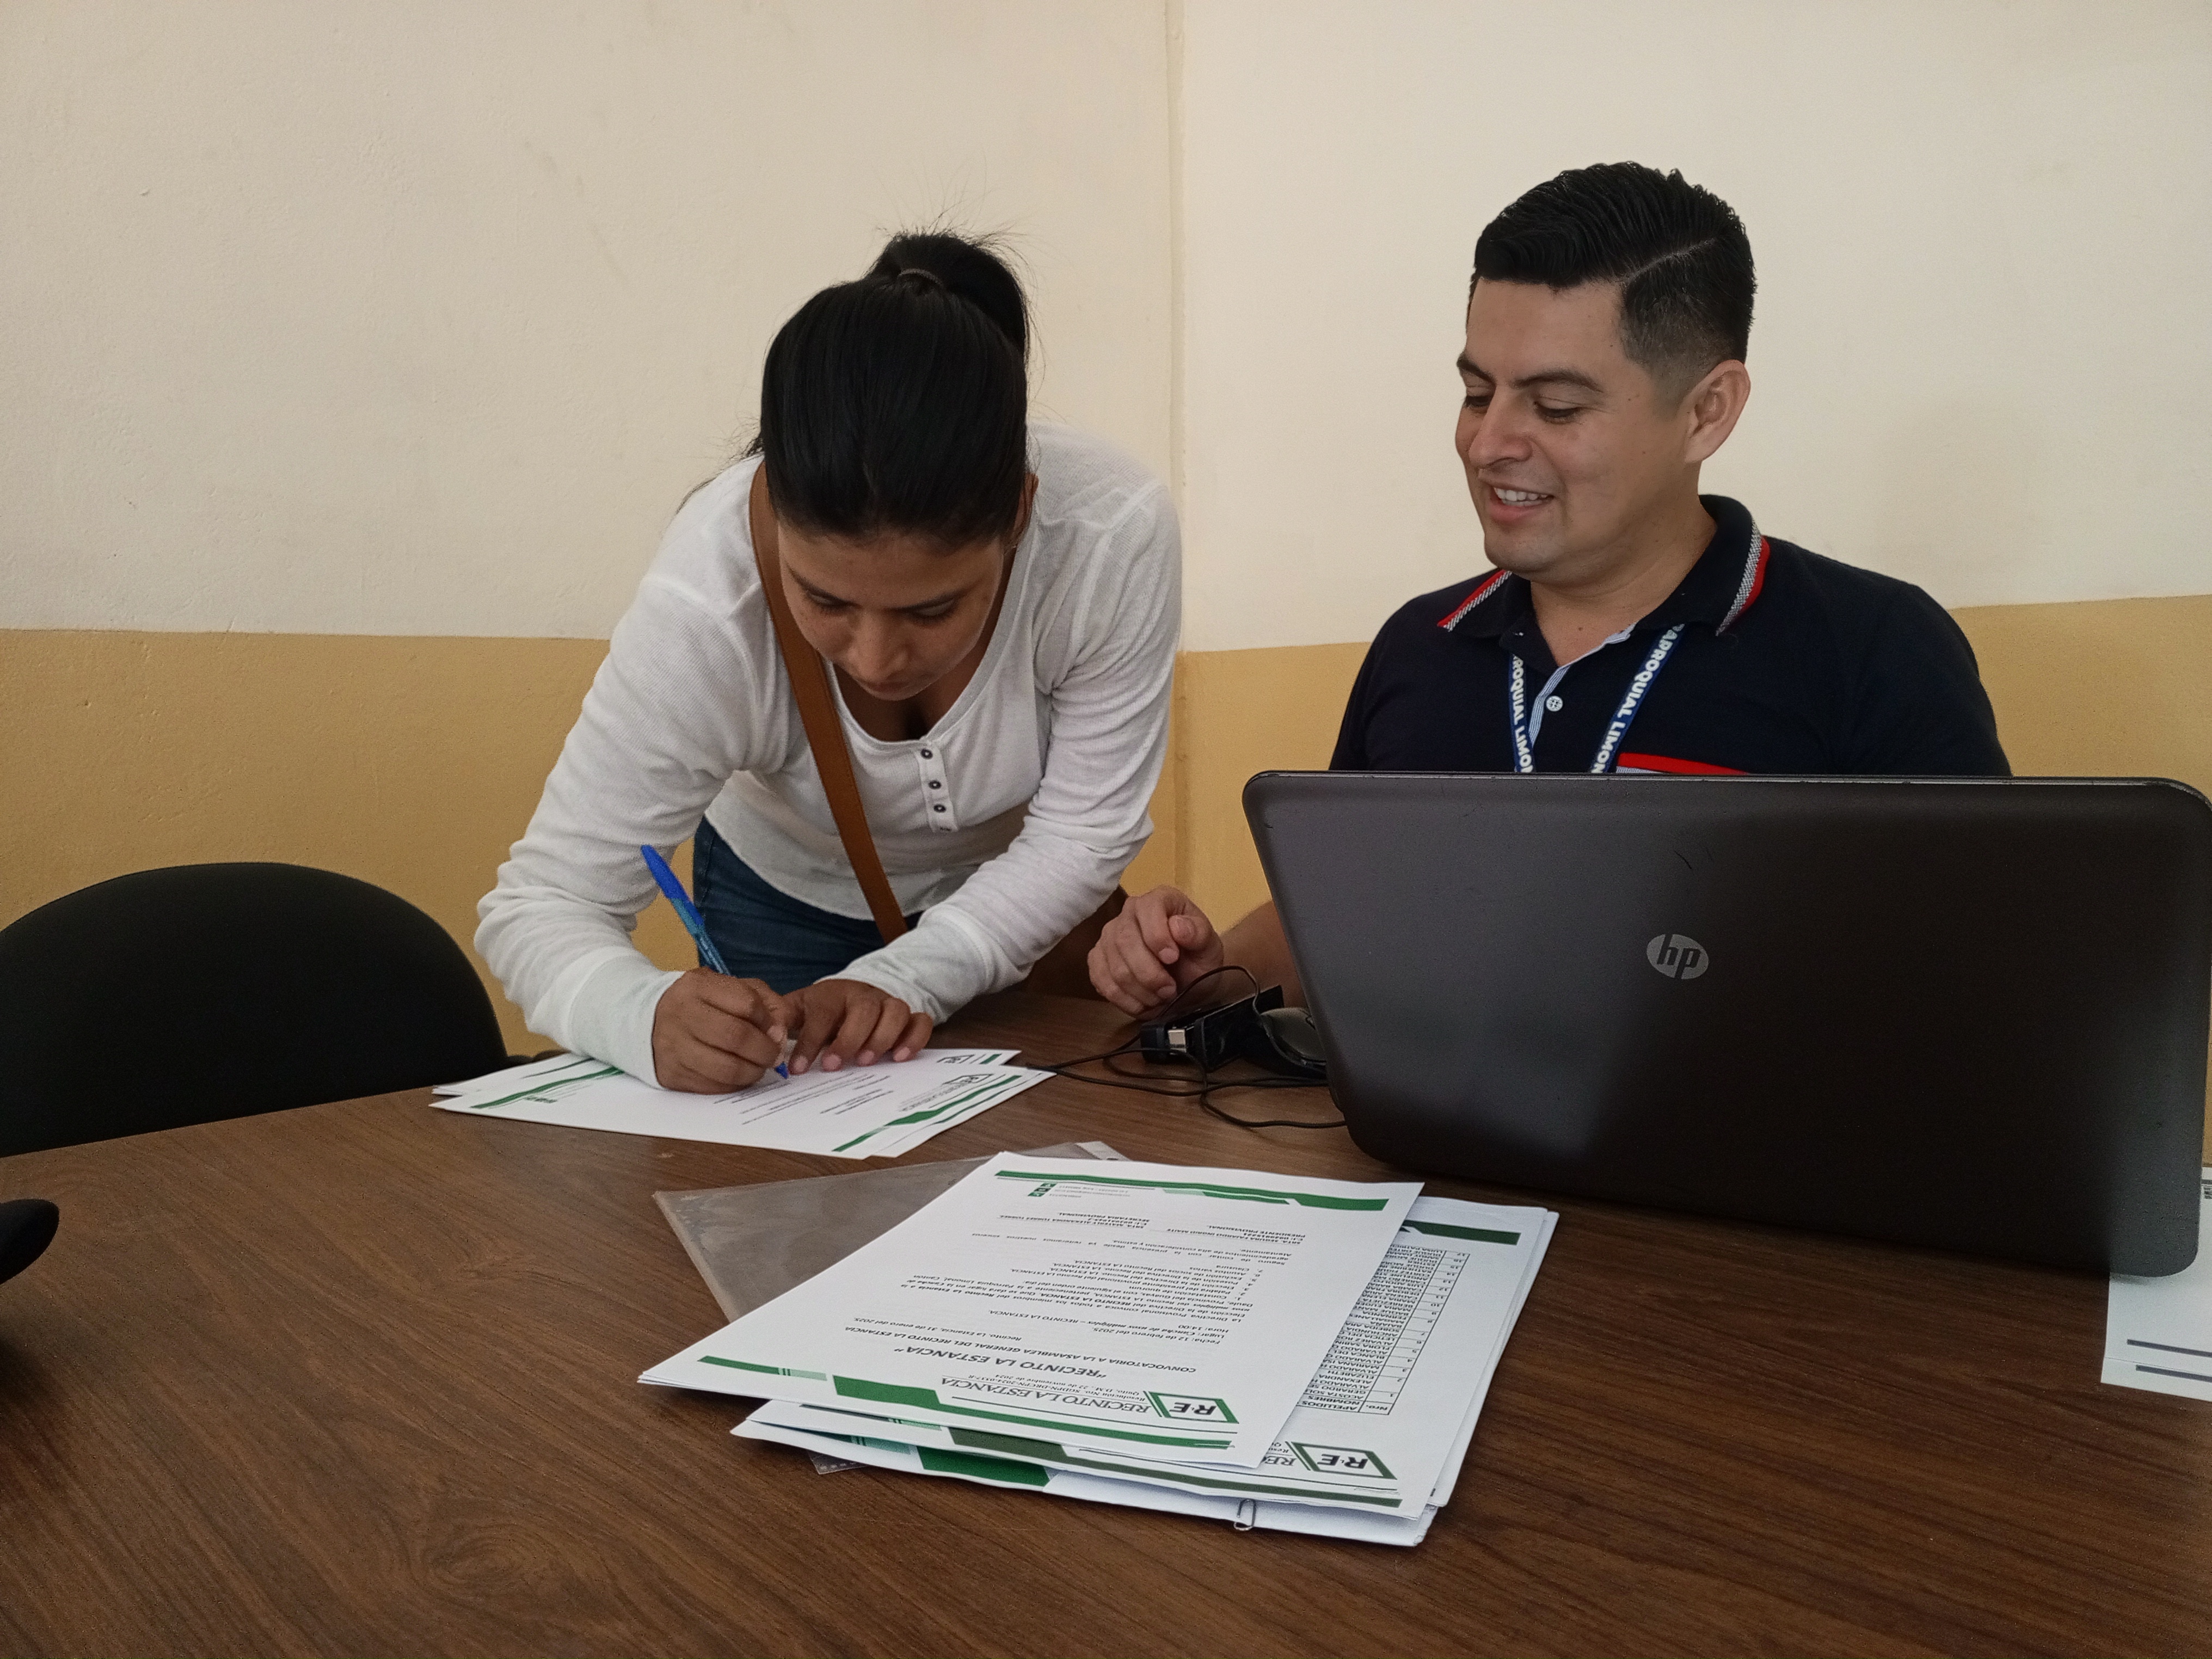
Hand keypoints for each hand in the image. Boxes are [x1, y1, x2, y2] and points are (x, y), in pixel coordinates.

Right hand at [651, 970, 793, 1092]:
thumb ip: (763, 1001)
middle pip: (737, 1037)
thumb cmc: (700, 1003)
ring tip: (759, 1066)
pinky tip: (739, 1075)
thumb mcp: (728, 987)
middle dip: (765, 1050)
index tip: (776, 1029)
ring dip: (753, 1071)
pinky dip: (734, 1084)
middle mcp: (682, 1015)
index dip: (769, 1020)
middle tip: (774, 1055)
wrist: (648, 1020)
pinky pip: (713, 1086)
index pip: (747, 1004)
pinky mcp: (672, 1074)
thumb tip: (779, 1033)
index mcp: (698, 986)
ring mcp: (674, 1047)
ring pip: (726, 1068)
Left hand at [785, 978, 932, 1073]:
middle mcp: (863, 995)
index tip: (800, 1068)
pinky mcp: (908, 1016)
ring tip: (867, 1062)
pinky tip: (901, 1058)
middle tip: (835, 1066)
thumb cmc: (821, 1010)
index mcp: (832, 994)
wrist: (849, 995)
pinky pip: (921, 1020)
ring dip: (882, 1037)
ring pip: (896, 1010)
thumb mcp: (798, 1010)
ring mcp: (887, 1004)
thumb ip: (782, 1019)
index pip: (823, 1013)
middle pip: (864, 1008)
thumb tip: (769, 1035)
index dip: (811, 1041)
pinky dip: (915, 1038)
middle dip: (849, 1039)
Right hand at [1087, 885, 1224, 1017]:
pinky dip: (1123, 999)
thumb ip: (1199, 933)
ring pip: (1113, 966)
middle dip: (1148, 973)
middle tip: (1169, 990)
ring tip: (1160, 998)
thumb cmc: (1198, 959)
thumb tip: (1177, 926)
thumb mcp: (1210, 947)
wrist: (1189, 981)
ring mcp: (1109, 936)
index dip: (1157, 936)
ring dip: (1139, 990)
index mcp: (1159, 900)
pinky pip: (1101, 980)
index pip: (1148, 909)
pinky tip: (1142, 1003)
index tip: (1172, 958)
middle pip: (1125, 941)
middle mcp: (1129, 912)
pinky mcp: (1097, 960)